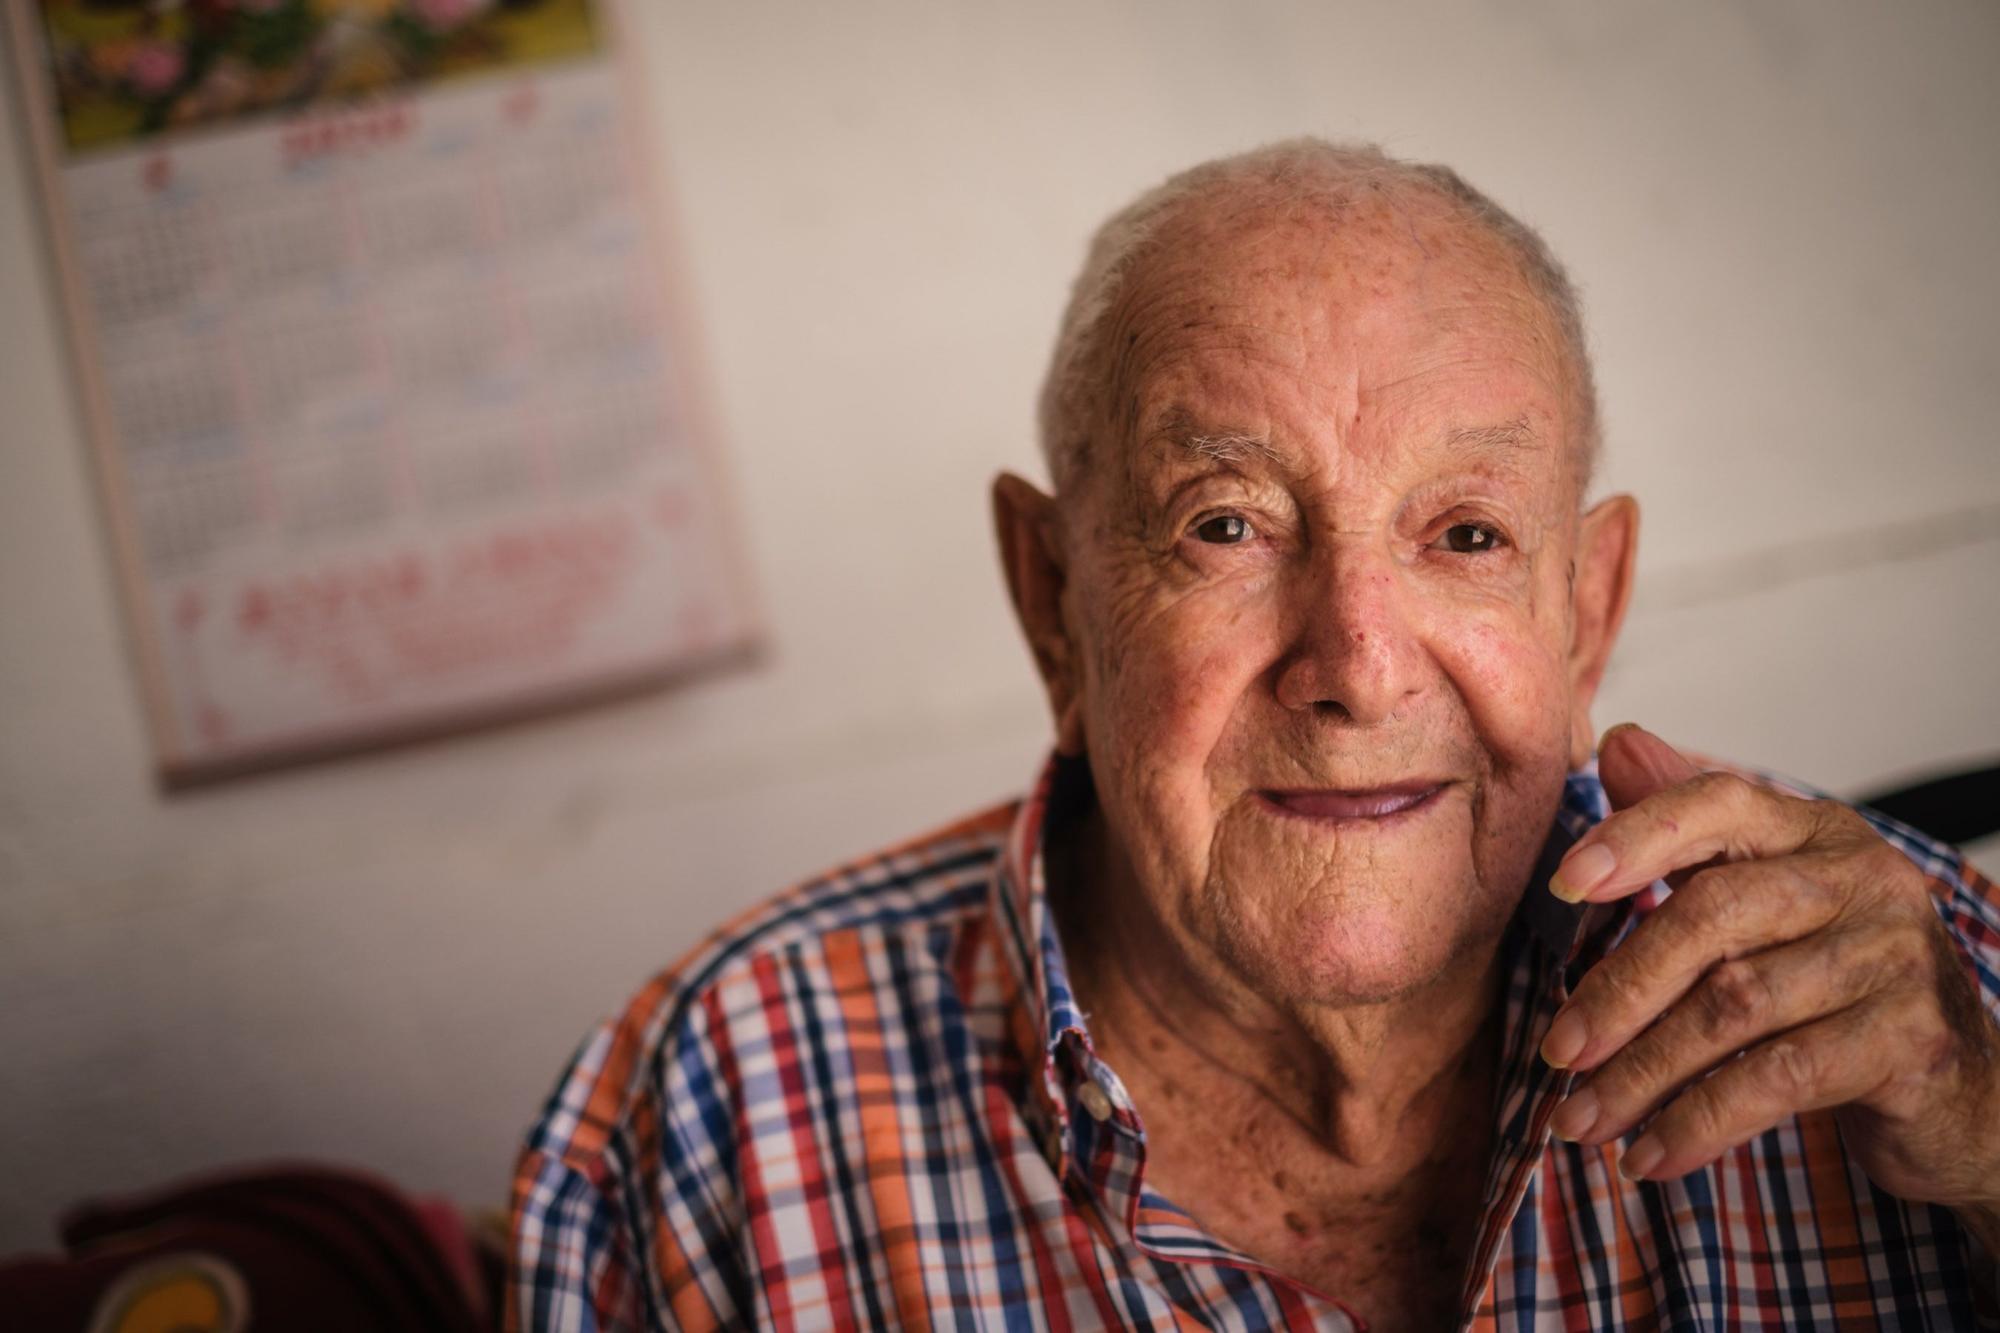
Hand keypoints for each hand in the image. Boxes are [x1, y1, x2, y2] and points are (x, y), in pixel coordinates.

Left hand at [1539, 724, 1999, 1230]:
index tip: (1563, 884)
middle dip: (1619, 991)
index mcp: (1814, 832)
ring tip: (1580, 1118)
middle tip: (1555, 1052)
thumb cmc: (1832, 985)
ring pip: (1735, 1008)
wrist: (1957, 1091)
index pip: (1718, 804)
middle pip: (1712, 917)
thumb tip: (1615, 744)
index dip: (1637, 835)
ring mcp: (1894, 958)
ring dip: (1641, 1074)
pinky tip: (1648, 1155)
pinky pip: (1779, 1078)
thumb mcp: (1762, 904)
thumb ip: (1688, 831)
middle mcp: (1863, 880)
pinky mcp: (1909, 1040)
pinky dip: (1699, 1121)